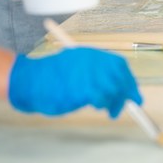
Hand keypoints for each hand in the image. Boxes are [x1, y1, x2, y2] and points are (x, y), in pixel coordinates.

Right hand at [9, 47, 141, 117]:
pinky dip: (104, 104)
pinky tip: (98, 106)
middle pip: (120, 77)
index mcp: (91, 53)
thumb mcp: (77, 66)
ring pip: (113, 89)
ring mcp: (87, 73)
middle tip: (131, 104)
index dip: (129, 79)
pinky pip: (102, 98)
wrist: (29, 80)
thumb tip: (120, 87)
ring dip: (115, 101)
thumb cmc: (52, 75)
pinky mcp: (82, 88)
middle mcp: (92, 61)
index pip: (119, 65)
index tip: (133, 91)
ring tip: (109, 109)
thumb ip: (97, 73)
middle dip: (127, 92)